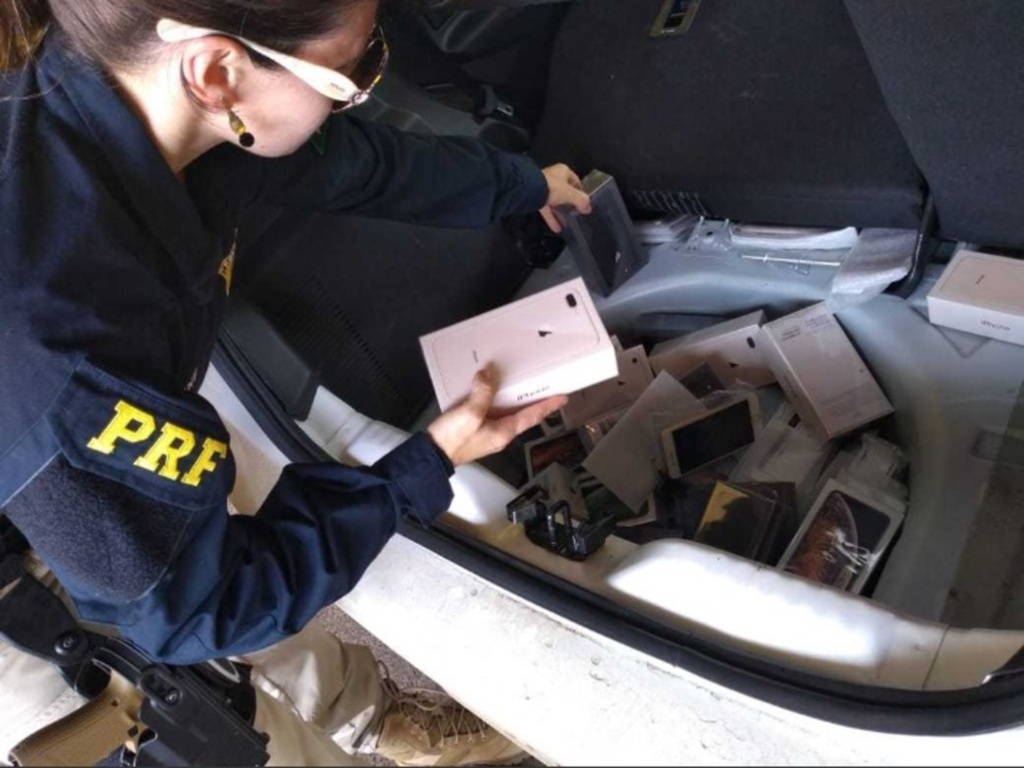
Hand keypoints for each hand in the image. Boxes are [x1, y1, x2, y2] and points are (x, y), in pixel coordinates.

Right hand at [427, 366, 567, 466]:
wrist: (432, 455)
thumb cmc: (453, 441)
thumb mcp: (470, 414)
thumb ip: (483, 392)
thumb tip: (488, 375)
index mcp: (504, 432)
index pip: (532, 416)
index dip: (548, 406)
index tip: (562, 398)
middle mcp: (500, 434)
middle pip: (522, 414)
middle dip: (533, 401)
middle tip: (544, 388)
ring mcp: (488, 433)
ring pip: (507, 412)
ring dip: (514, 399)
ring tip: (519, 384)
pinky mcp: (475, 430)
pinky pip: (491, 412)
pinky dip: (495, 399)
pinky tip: (488, 389)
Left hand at [539, 163, 591, 232]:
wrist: (528, 190)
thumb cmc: (552, 187)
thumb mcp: (571, 194)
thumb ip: (581, 201)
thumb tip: (588, 208)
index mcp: (563, 171)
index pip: (576, 182)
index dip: (581, 193)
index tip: (584, 204)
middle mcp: (554, 177)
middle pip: (565, 192)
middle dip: (570, 204)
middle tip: (576, 214)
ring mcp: (544, 187)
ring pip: (555, 201)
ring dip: (561, 212)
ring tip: (568, 223)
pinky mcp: (536, 197)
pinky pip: (547, 208)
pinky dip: (552, 218)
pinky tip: (557, 228)